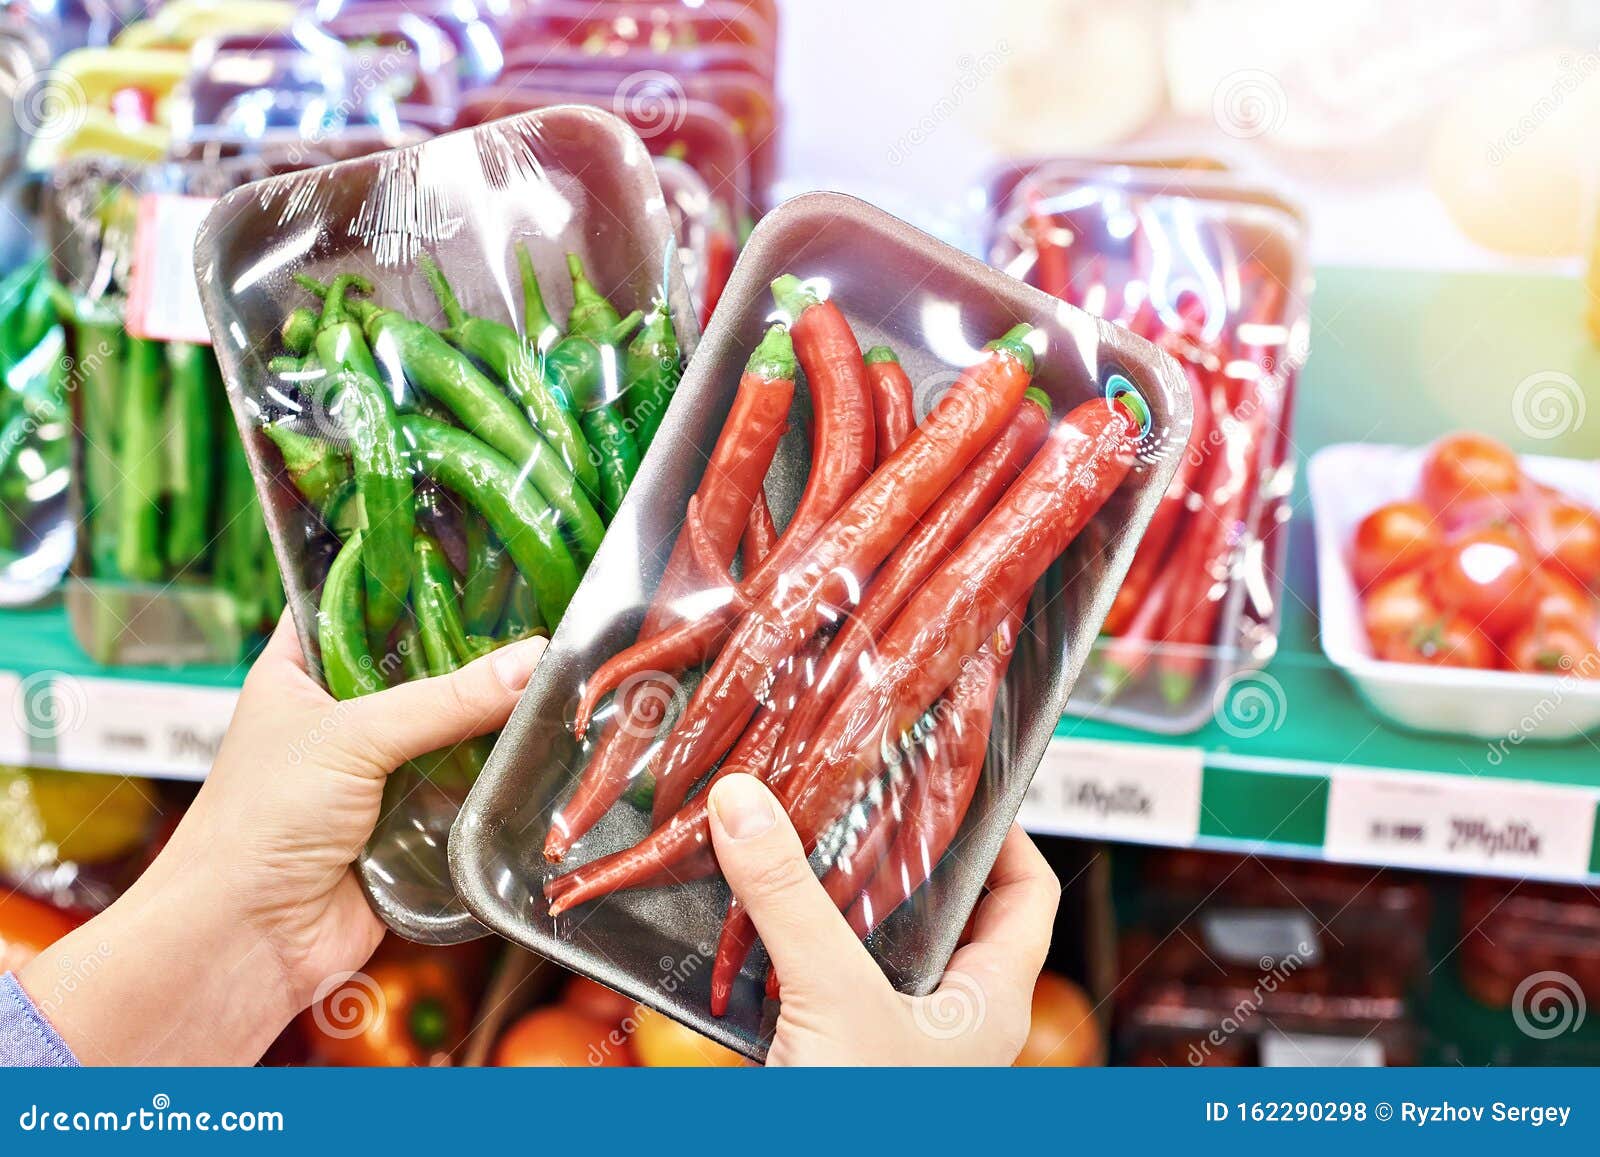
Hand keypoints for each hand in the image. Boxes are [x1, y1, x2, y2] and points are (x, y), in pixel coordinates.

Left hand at [18, 619, 545, 1064]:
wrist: (248, 941)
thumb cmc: (260, 823)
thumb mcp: (352, 738)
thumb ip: (446, 700)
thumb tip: (535, 660)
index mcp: (299, 672)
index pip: (353, 600)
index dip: (407, 577)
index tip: (476, 554)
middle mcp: (338, 716)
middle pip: (420, 666)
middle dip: (475, 652)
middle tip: (542, 616)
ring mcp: (377, 772)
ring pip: (451, 729)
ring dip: (493, 718)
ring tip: (561, 676)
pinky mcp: (411, 825)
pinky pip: (466, 789)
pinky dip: (497, 778)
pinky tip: (547, 748)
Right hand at [706, 773, 1058, 1065]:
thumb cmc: (861, 1126)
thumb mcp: (834, 999)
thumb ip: (791, 899)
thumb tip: (746, 802)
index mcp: (988, 1001)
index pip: (1028, 891)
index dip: (1004, 831)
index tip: (956, 780)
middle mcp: (945, 1017)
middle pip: (940, 909)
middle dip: (895, 853)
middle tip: (855, 794)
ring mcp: (889, 1040)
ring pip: (869, 944)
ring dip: (829, 898)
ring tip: (795, 836)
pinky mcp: (831, 1058)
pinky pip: (815, 981)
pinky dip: (786, 945)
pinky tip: (747, 916)